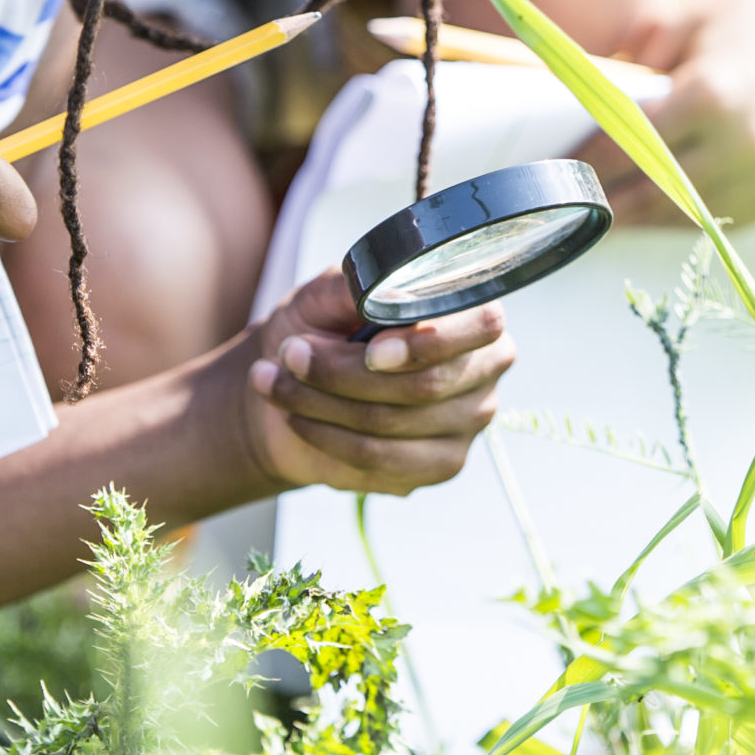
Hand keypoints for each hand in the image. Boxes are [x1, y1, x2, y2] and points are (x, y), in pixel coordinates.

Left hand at [236, 270, 513, 494]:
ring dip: (321, 403)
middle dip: (344, 372)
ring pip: (393, 424)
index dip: (427, 343)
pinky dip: (326, 437)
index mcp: (473, 316)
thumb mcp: (328, 293)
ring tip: (271, 381)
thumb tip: (383, 292)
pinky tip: (297, 416)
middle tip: (289, 354)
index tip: (371, 351)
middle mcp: (482, 373)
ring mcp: (465, 427)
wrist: (294, 385)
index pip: (481, 328)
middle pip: (426, 385)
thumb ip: (358, 286)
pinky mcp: (436, 467)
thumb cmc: (321, 326)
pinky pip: (378, 460)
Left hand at [578, 0, 754, 226]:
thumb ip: (633, 62)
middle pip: (655, 190)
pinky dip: (686, 217)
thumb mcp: (682, 19)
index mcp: (714, 93)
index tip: (556, 171)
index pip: (630, 145)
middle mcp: (748, 141)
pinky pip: (728, 216)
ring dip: (642, 219)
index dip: (588, 164)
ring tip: (603, 215)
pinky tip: (655, 211)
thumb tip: (589, 105)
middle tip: (568, 205)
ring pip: (690, 214)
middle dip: (606, 201)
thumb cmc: (748, 15)